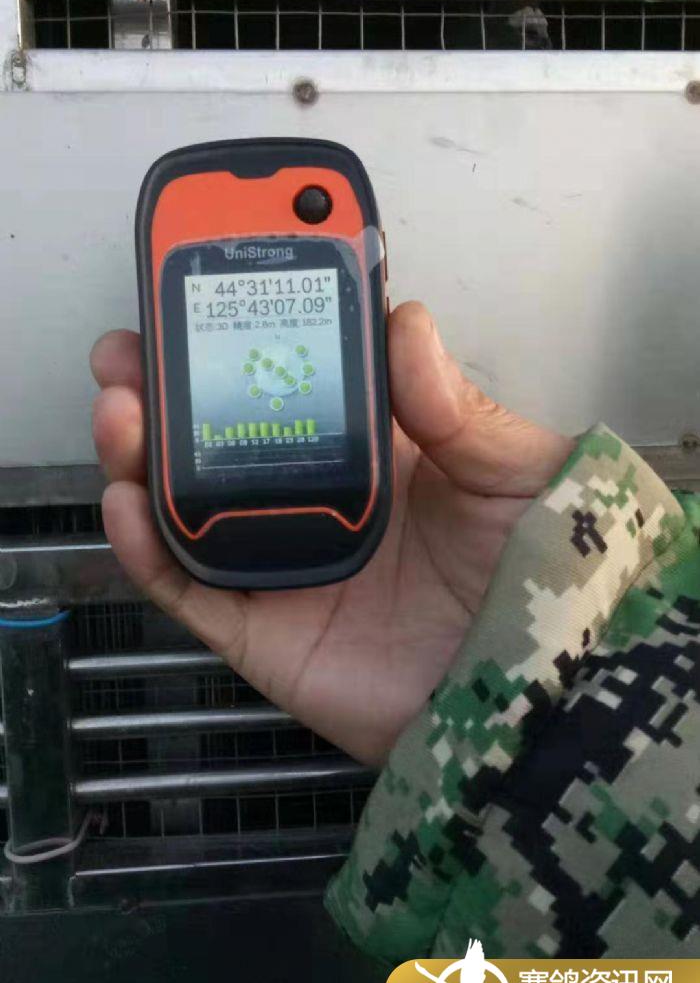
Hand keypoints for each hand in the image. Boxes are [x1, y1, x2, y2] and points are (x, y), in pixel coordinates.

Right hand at [91, 303, 570, 766]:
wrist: (536, 697)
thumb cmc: (538, 576)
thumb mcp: (512, 473)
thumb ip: (457, 405)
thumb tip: (404, 322)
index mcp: (372, 449)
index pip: (291, 377)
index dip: (246, 332)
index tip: (204, 285)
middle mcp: (314, 499)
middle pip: (217, 434)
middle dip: (165, 385)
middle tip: (129, 347)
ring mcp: (281, 564)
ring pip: (184, 502)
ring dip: (138, 452)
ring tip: (120, 407)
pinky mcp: (261, 633)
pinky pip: (186, 588)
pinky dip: (144, 547)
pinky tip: (125, 500)